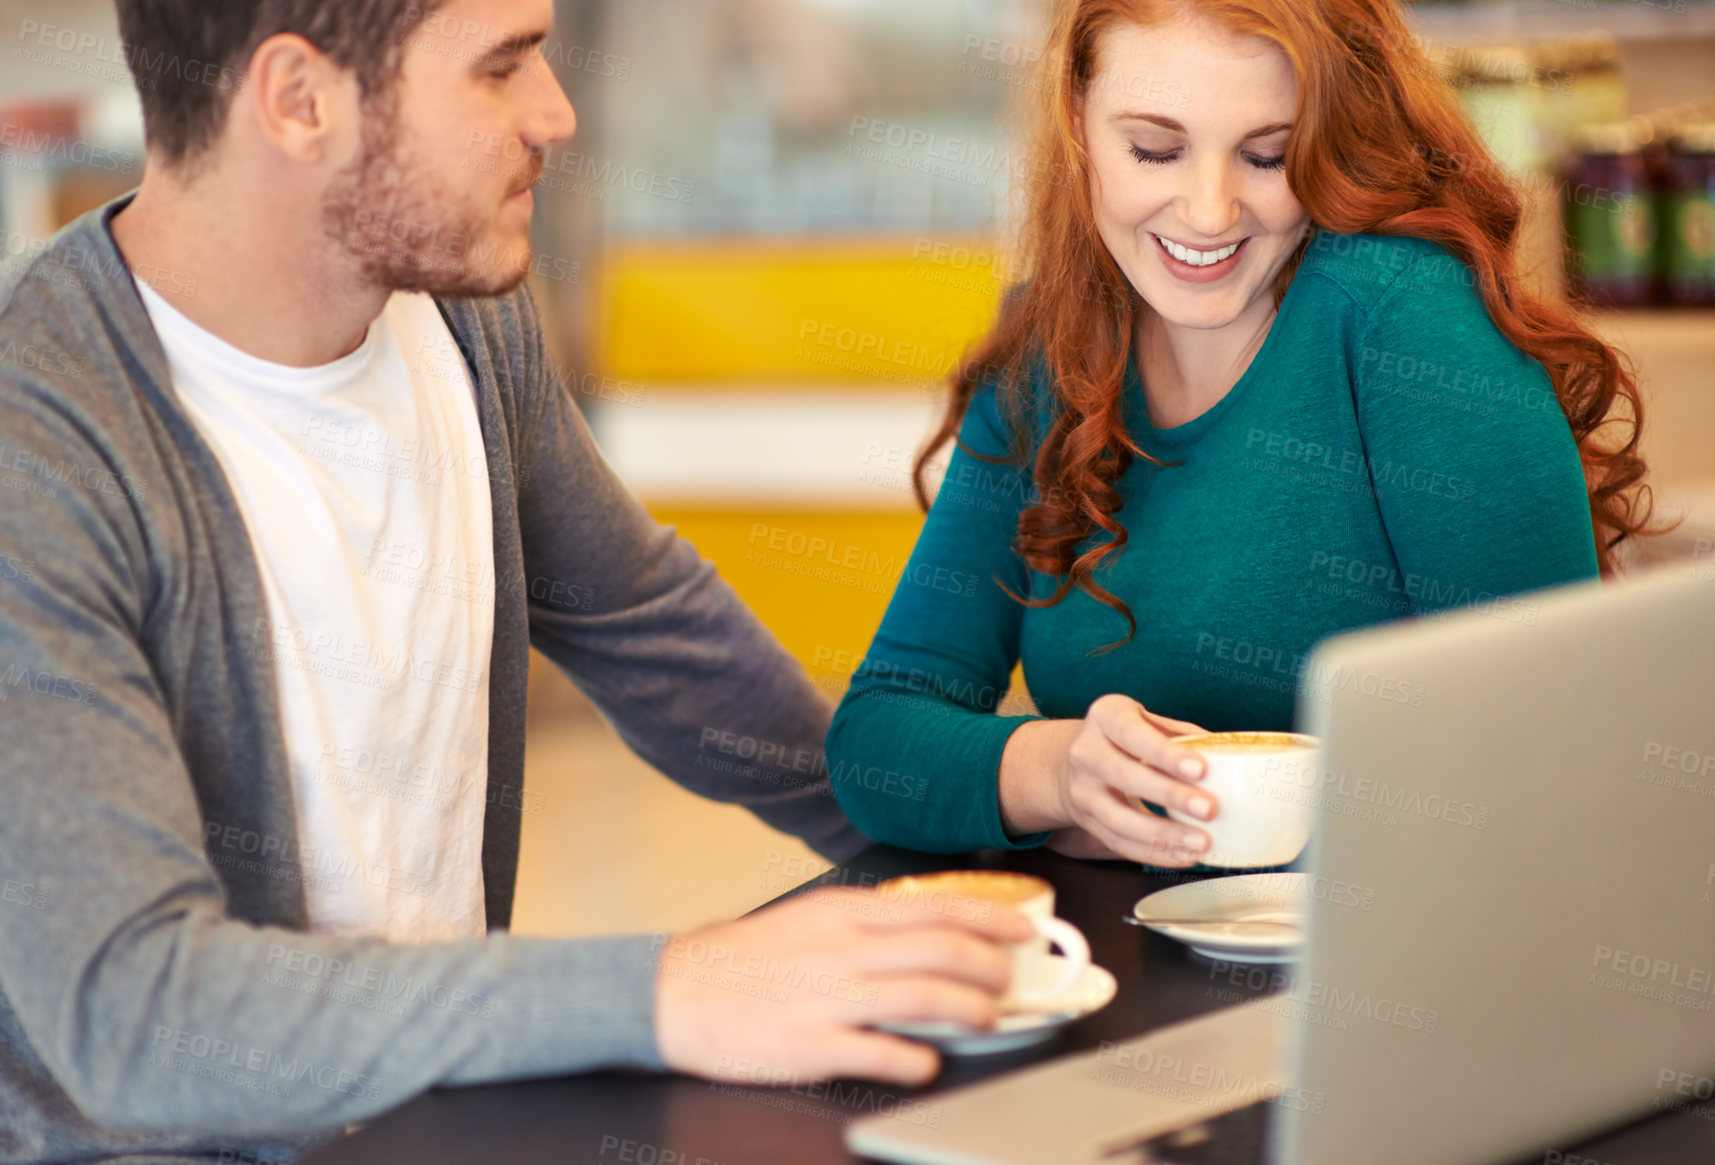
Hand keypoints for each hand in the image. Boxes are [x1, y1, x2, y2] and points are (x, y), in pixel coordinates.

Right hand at [653, 886, 1035, 1088]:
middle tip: (1013, 979)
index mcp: (844, 912)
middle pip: (942, 949)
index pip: (935, 907)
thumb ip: (866, 924)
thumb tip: (928, 934)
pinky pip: (881, 1052)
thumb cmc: (743, 958)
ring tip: (988, 1018)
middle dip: (991, 965)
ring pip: (925, 997)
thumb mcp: (809, 918)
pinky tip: (929, 1062)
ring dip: (970, 1010)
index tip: (1024, 929)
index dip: (990, 919)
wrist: (673, 991)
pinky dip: (916, 1059)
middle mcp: (843, 948)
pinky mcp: (812, 1043)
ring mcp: (829, 996)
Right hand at [1006, 695, 1213, 866]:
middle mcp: (1085, 753)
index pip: (1134, 734)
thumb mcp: (1145, 721)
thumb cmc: (1125, 739)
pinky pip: (1119, 844)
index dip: (1165, 753)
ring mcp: (1082, 791)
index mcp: (1105, 717)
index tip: (1201, 769)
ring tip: (1200, 842)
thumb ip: (1181, 734)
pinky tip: (1183, 855)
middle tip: (1209, 809)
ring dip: (1162, 835)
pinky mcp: (1086, 822)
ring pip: (1119, 819)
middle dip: (1170, 795)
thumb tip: (1229, 755)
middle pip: (1125, 776)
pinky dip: (1153, 854)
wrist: (1073, 763)